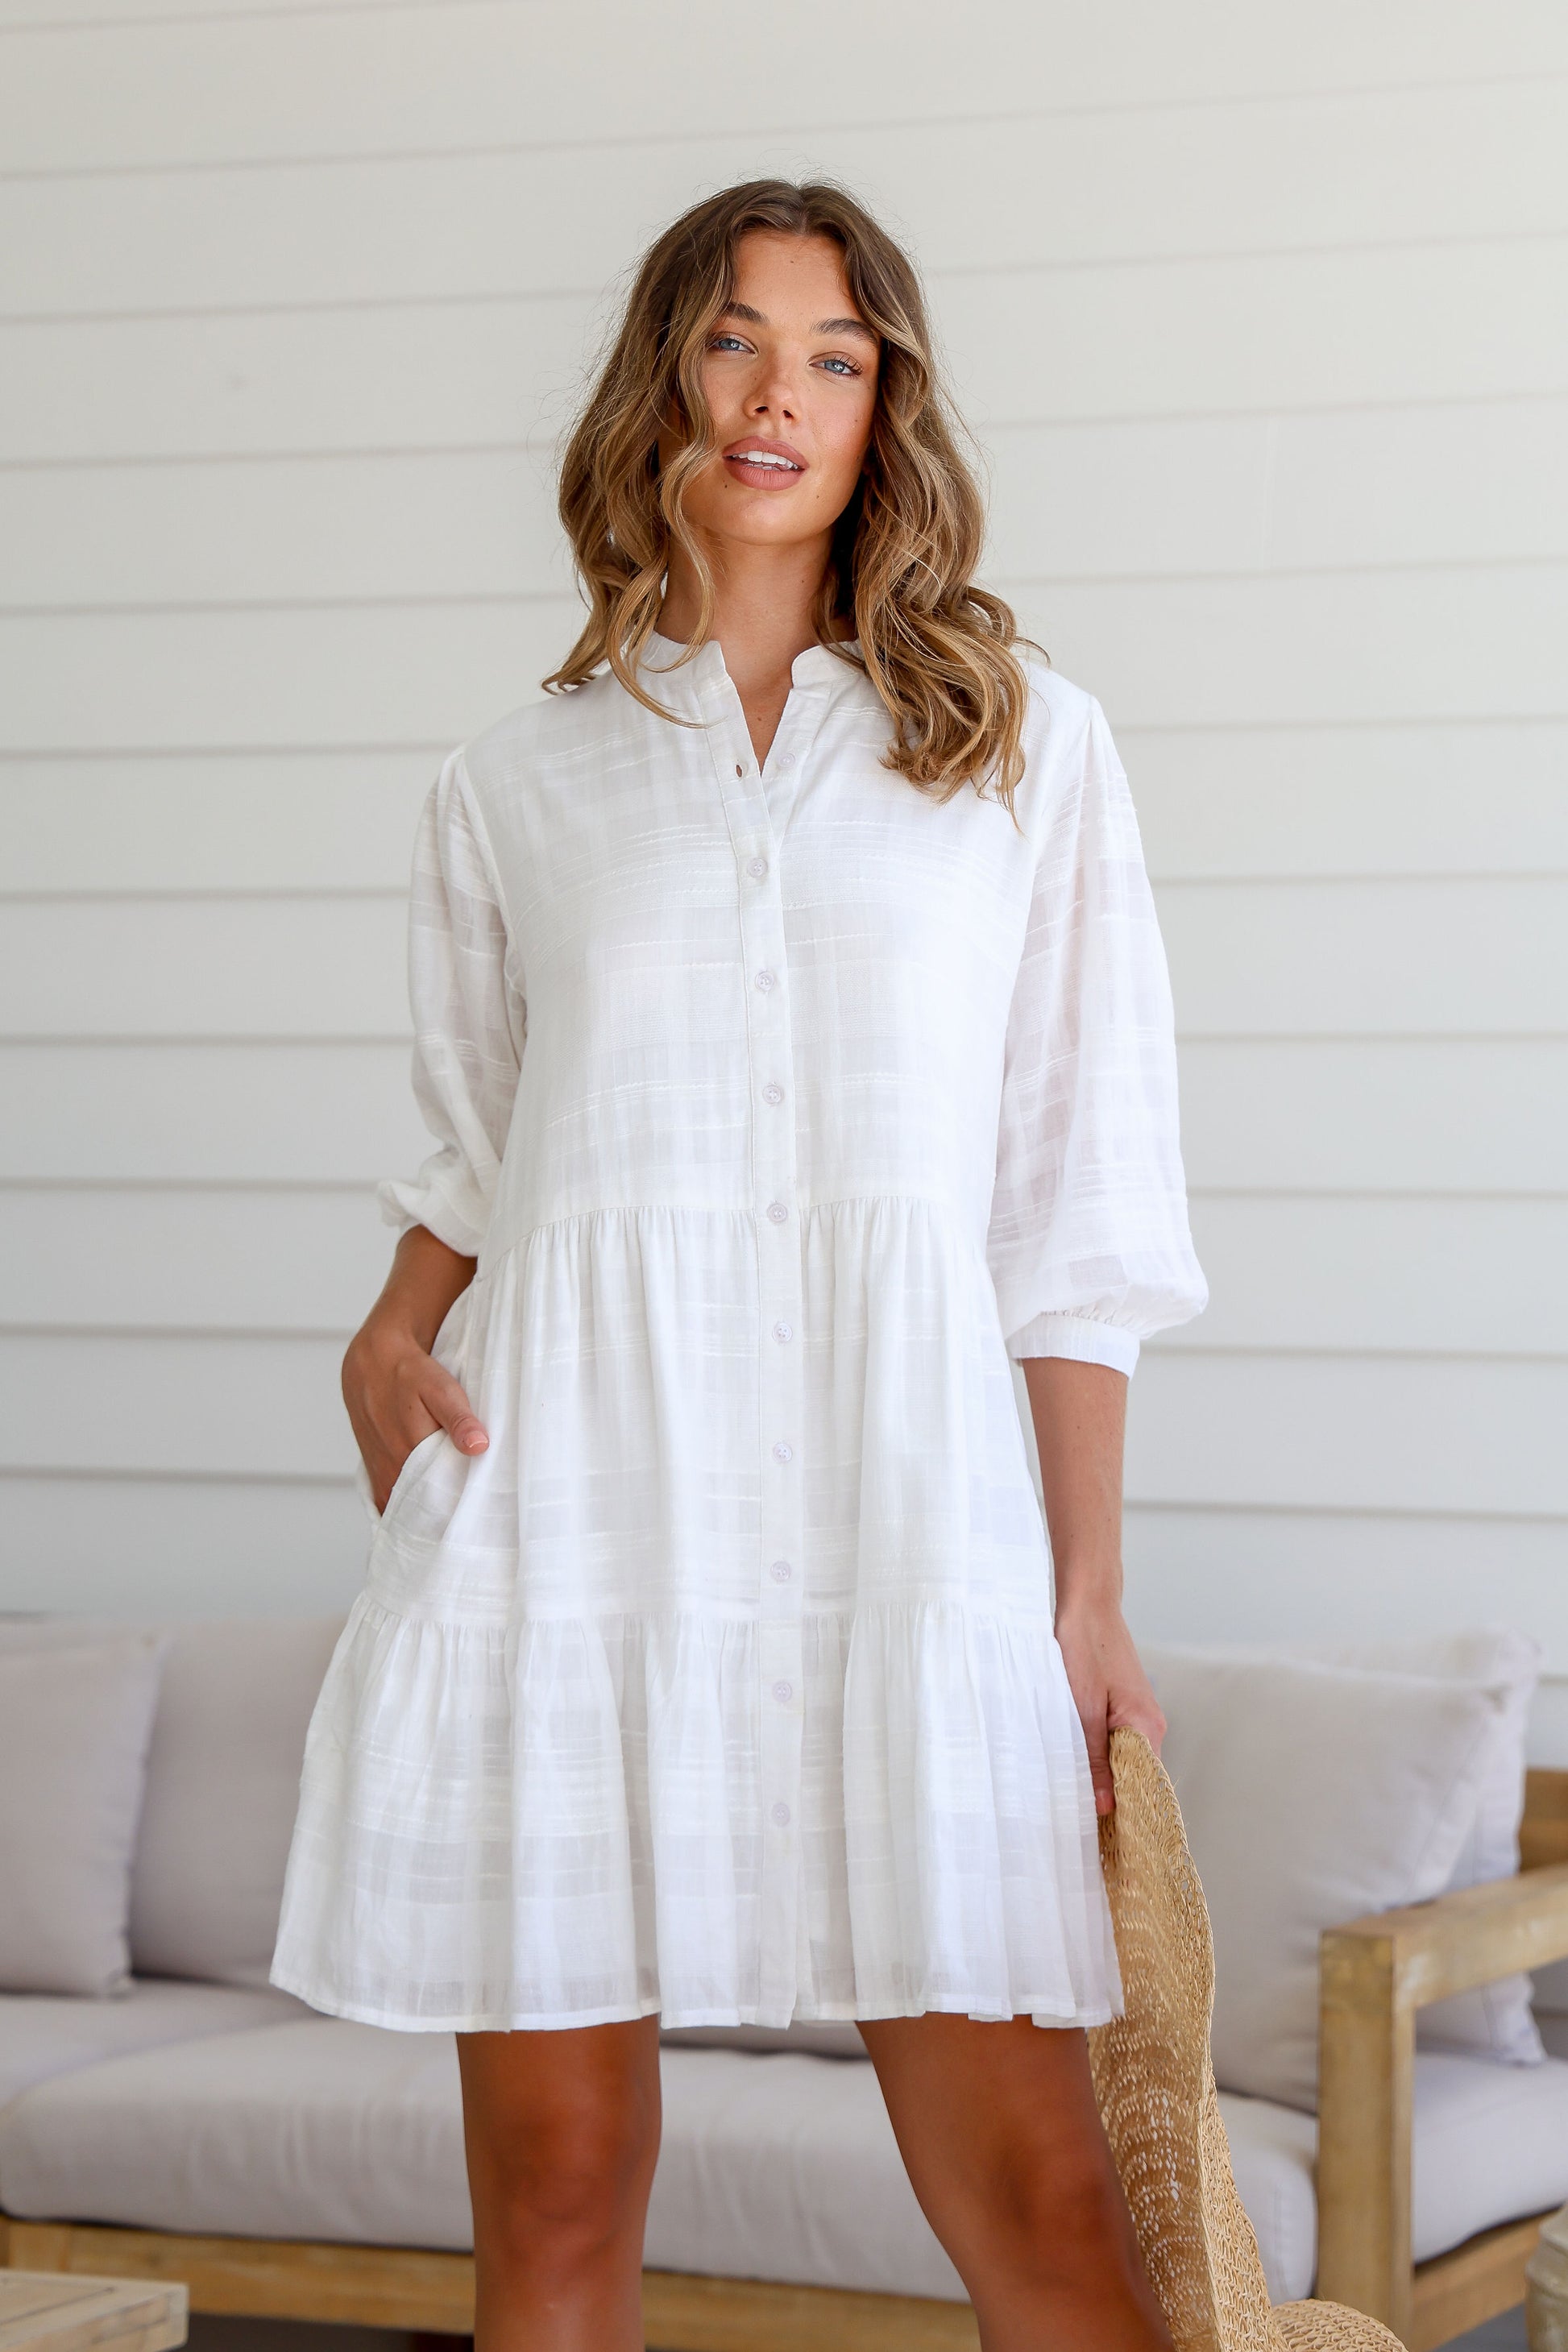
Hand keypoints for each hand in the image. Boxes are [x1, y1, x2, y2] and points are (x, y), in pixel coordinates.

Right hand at [342, 1310, 488, 1515]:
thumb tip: (479, 1447)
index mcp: (410, 1452)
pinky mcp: (374, 1470)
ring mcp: (380, 1472)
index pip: (441, 1497)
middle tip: (472, 1514)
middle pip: (424, 1505)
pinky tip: (426, 1504)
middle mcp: (391, 1468)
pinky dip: (407, 1505)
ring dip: (427, 1509)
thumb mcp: (440, 1389)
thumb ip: (459, 1419)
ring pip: (406, 1504)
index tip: (482, 1509)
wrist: (372, 1363)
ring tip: (452, 1511)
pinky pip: (390, 1499)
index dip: (461, 1505)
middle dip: (446, 1511)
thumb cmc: (410, 1375)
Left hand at [1052, 1593, 1165, 1817]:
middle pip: (1135, 1780)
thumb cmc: (1083, 1647)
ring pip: (1124, 1762)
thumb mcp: (1081, 1709)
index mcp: (1146, 1729)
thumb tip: (1104, 1807)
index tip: (1108, 1848)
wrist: (1087, 1601)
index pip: (1145, 1792)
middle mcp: (1150, 1726)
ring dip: (1103, 1781)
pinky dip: (1099, 1759)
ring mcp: (1139, 1716)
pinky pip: (1116, 1744)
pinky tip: (1077, 1769)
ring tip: (1075, 1809)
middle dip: (1113, 1805)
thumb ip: (1094, 1758)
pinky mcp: (1124, 1706)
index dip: (1127, 1819)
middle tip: (1084, 1837)